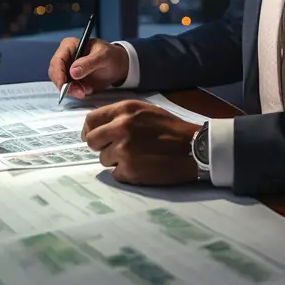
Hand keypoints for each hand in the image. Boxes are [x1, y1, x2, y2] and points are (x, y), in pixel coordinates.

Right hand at [48, 37, 128, 98]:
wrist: (117, 66)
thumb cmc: (111, 55)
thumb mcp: (103, 56)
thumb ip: (89, 63)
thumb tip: (73, 72)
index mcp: (70, 45)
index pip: (57, 60)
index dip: (58, 73)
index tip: (63, 85)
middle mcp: (66, 56)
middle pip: (55, 73)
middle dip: (65, 85)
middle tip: (79, 91)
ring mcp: (67, 68)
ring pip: (60, 82)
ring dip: (71, 89)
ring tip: (87, 90)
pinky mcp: (71, 78)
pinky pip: (67, 87)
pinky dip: (75, 91)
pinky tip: (86, 90)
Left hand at [82, 99, 198, 184]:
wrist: (194, 148)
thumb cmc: (172, 129)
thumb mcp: (146, 111)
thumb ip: (122, 115)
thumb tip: (99, 125)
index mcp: (125, 110)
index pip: (91, 120)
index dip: (90, 130)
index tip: (93, 136)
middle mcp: (120, 128)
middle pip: (92, 141)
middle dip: (101, 146)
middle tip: (115, 148)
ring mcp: (123, 150)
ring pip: (103, 159)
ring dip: (115, 160)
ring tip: (136, 156)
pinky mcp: (129, 170)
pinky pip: (116, 173)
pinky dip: (125, 172)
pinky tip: (141, 166)